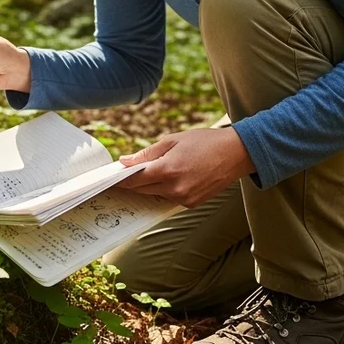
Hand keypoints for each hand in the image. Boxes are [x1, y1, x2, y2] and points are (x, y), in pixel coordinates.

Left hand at [115, 127, 255, 207]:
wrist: (236, 154)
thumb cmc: (204, 142)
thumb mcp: (173, 140)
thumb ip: (148, 153)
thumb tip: (126, 162)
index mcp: (168, 170)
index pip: (134, 180)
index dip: (119, 180)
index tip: (106, 179)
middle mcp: (175, 188)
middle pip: (142, 190)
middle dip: (130, 184)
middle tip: (118, 178)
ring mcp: (184, 199)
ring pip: (155, 195)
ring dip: (147, 187)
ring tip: (141, 176)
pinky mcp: (192, 204)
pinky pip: (169, 198)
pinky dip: (164, 190)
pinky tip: (164, 180)